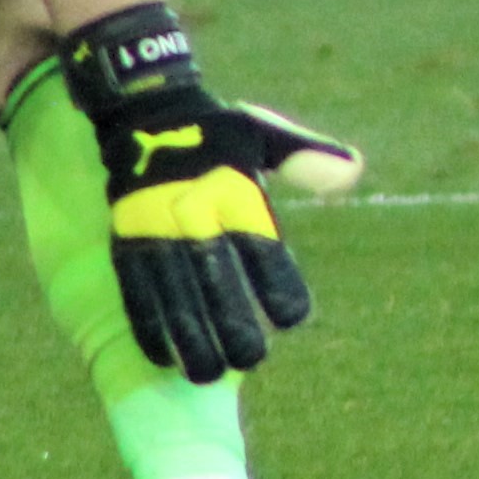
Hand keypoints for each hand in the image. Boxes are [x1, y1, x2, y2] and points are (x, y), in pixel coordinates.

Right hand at [61, 6, 332, 382]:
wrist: (142, 105)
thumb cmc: (216, 128)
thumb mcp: (263, 131)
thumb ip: (306, 155)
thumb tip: (353, 171)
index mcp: (231, 188)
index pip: (258, 242)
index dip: (275, 281)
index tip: (293, 317)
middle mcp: (191, 210)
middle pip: (212, 276)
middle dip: (230, 320)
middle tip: (250, 360)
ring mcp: (153, 226)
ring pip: (171, 290)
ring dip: (187, 334)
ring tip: (205, 373)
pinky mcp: (125, 237)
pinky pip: (134, 286)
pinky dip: (147, 321)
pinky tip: (161, 356)